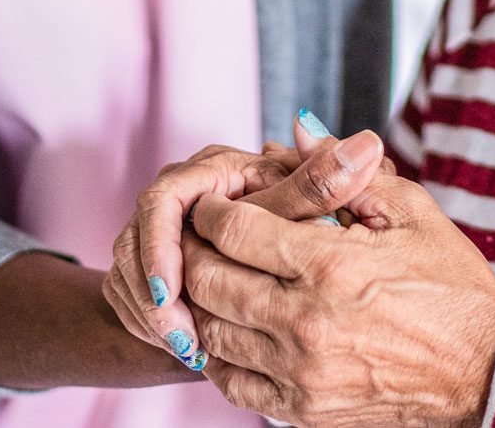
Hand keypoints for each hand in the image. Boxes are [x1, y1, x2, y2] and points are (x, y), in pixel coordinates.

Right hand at [103, 113, 386, 369]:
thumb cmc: (302, 225)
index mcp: (211, 170)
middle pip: (136, 240)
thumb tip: (366, 144)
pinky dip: (151, 325)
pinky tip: (185, 350)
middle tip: (183, 337)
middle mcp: (178, 194)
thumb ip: (328, 183)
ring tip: (190, 350)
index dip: (161, 247)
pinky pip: (130, 296)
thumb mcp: (312, 208)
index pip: (163, 199)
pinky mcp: (146, 264)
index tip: (173, 291)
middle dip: (154, 292)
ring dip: (154, 315)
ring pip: (129, 273)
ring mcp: (156, 229)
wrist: (285, 266)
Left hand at [181, 166, 494, 426]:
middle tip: (196, 234)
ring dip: (201, 300)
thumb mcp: (411, 213)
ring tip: (209, 277)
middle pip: (210, 279)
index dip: (214, 209)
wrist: (486, 371)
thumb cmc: (451, 285)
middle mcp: (306, 322)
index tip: (215, 201)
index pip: (235, 229)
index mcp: (331, 265)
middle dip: (194, 250)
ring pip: (212, 332)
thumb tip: (299, 129)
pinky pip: (231, 382)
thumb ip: (347, 172)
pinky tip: (229, 329)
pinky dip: (217, 354)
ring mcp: (301, 372)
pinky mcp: (303, 409)